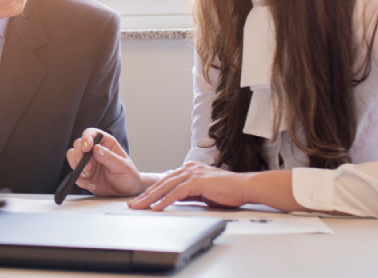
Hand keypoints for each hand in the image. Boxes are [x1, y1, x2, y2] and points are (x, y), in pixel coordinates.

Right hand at [67, 128, 143, 196]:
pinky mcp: (84, 175)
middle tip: (87, 167)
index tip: (87, 147)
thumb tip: (97, 149)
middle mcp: (94, 151)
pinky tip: (90, 183)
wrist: (127, 192)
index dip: (86, 138)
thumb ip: (110, 158)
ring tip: (88, 175)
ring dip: (77, 165)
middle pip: (78, 145)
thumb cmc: (128, 176)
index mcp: (105, 143)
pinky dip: (79, 178)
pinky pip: (75, 174)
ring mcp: (87, 163)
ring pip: (73, 157)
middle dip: (79, 155)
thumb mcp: (123, 166)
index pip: (91, 133)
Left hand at [128, 162, 246, 210]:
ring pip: (165, 187)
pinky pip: (176, 193)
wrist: (244, 187)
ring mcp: (192, 174)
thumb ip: (188, 194)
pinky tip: (156, 207)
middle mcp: (188, 169)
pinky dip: (165, 200)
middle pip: (161, 183)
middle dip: (145, 195)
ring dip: (150, 198)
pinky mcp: (197, 181)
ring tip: (139, 206)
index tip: (141, 200)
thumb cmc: (227, 191)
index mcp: (189, 171)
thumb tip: (174, 201)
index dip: (152, 191)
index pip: (165, 182)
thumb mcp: (202, 193)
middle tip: (133, 204)